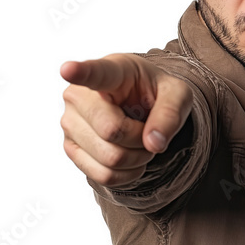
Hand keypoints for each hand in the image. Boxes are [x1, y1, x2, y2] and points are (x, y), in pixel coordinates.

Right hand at [60, 53, 192, 186]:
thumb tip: (153, 144)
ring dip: (136, 158)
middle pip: (111, 130)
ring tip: (138, 141)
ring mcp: (70, 122)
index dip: (79, 72)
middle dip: (140, 139)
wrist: (139, 106)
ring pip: (110, 158)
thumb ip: (170, 114)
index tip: (67, 69)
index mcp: (109, 71)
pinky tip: (129, 158)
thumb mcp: (177, 94)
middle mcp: (79, 95)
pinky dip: (125, 174)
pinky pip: (103, 175)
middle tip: (147, 129)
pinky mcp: (70, 148)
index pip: (93, 72)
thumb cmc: (154, 93)